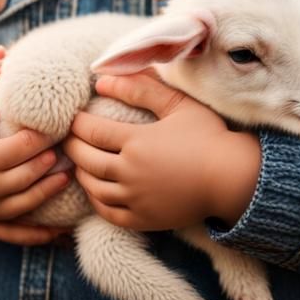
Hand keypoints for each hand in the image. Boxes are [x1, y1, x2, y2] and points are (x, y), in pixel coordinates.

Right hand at [0, 101, 71, 245]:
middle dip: (47, 162)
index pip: (19, 148)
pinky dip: (37, 234)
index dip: (39, 138)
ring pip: (27, 202)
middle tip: (63, 151)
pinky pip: (16, 233)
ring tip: (66, 177)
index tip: (54, 128)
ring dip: (49, 190)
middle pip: (26, 175)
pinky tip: (58, 232)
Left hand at [62, 72, 260, 230]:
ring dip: (81, 173)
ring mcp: (137, 199)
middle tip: (67, 137)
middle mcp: (131, 172)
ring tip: (80, 160)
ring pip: (93, 188)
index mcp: (136, 142)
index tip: (73, 117)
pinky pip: (109, 213)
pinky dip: (95, 201)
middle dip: (72, 146)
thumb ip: (139, 88)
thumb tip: (101, 80)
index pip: (91, 131)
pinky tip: (95, 189)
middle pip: (86, 159)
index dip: (77, 123)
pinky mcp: (145, 219)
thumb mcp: (175, 103)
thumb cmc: (206, 136)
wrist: (232, 179)